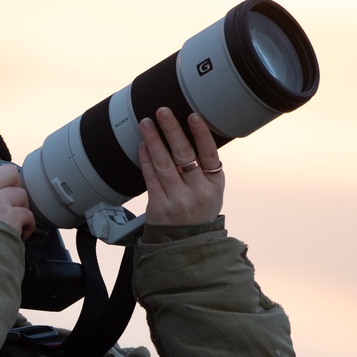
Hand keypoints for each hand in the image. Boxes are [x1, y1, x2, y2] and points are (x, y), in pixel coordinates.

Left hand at [138, 107, 223, 225]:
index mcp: (213, 185)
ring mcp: (177, 200)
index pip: (209, 154)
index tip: (192, 116)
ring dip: (153, 140)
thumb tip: (195, 134)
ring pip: (163, 163)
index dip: (201, 134)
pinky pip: (150, 177)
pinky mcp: (159, 207)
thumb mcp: (212, 192)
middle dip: (171, 130)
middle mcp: (197, 192)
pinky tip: (142, 145)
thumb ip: (206, 168)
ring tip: (146, 123)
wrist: (185, 244)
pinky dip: (145, 159)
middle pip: (184, 155)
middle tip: (162, 112)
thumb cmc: (199, 212)